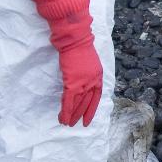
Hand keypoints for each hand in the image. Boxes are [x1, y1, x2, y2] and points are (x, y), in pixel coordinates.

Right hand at [33, 0, 103, 126]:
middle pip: (88, 102)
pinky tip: (63, 117)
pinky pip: (69, 99)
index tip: (88, 117)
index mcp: (98, 75)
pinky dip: (66, 109)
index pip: (97, 95)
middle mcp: (93, 80)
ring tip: (67, 124)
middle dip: (83, 114)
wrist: (75, 37)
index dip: (92, 108)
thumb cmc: (79, 45)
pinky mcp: (73, 81)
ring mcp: (84, 81)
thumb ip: (85, 70)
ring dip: (72, 115)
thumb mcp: (87, 60)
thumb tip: (80, 76)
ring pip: (78, 103)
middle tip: (78, 125)